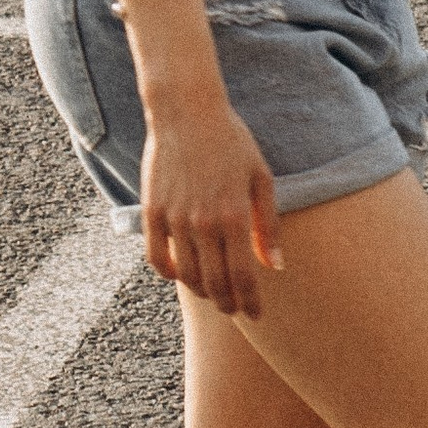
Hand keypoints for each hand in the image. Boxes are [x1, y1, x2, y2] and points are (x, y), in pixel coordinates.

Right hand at [140, 96, 282, 317]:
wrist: (187, 111)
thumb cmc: (231, 141)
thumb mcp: (260, 177)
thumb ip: (268, 225)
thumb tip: (275, 267)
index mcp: (235, 215)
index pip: (244, 277)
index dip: (250, 304)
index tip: (256, 316)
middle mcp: (204, 222)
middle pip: (215, 284)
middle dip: (228, 304)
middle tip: (235, 310)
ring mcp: (175, 218)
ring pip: (187, 276)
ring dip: (202, 291)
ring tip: (212, 292)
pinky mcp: (152, 211)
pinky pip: (157, 258)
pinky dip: (170, 273)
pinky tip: (183, 272)